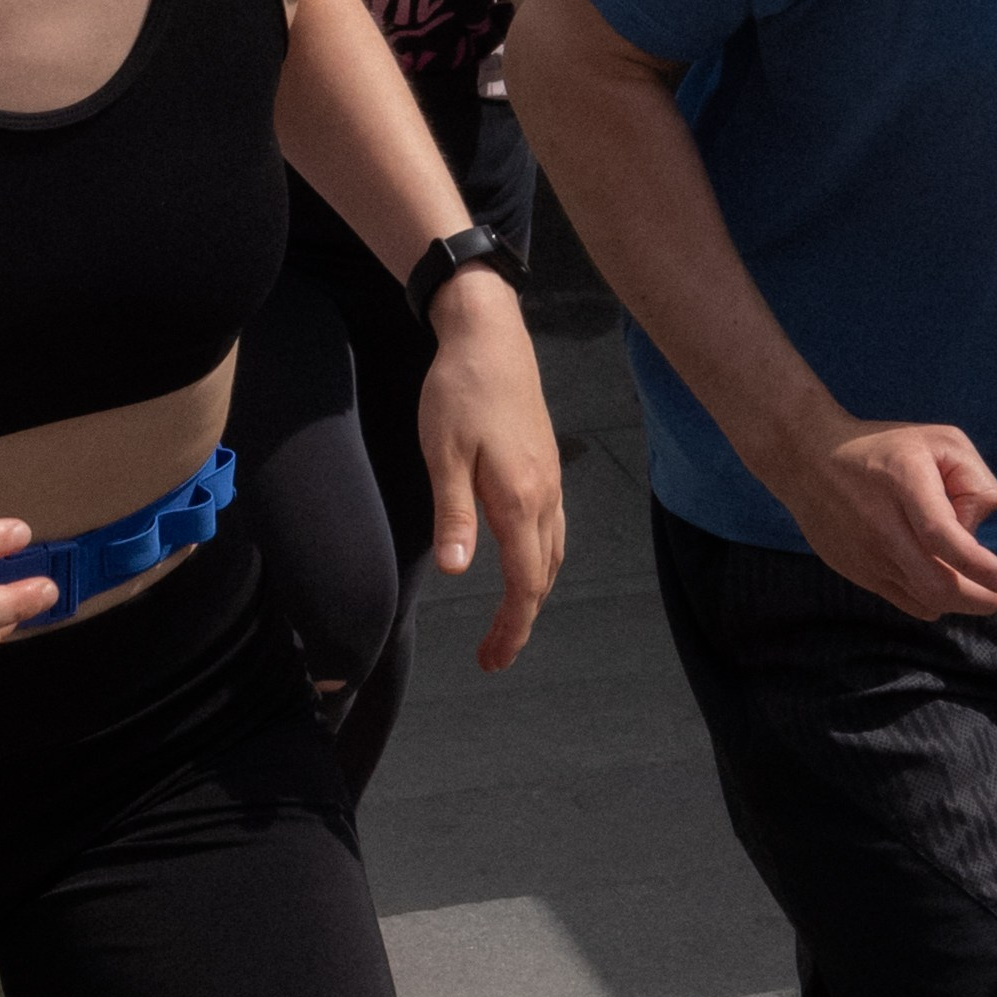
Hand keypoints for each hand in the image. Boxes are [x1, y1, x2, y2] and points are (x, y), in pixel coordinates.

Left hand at [416, 270, 565, 668]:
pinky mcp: (547, 466)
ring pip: (553, 554)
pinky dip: (541, 561)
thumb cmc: (459, 391)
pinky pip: (553, 529)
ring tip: (510, 621)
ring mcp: (551, 480)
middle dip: (522, 621)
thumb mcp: (442, 453)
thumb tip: (457, 572)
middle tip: (494, 655)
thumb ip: (453, 513)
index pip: (524, 584)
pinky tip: (525, 563)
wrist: (490, 337)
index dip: (510, 628)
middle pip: (542, 576)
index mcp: (519, 499)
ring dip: (534, 593)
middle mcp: (545, 496)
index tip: (491, 660)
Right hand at [771, 414, 996, 620]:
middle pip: (937, 585)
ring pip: (923, 600)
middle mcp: (881, 525)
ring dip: (958, 601)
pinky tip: (939, 581)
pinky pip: (903, 601)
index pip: (943, 537)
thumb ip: (974, 482)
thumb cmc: (885, 447)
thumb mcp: (943, 441)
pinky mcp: (854, 571)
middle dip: (980, 600)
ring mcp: (864, 554)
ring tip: (973, 585)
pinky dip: (930, 600)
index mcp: (904, 483)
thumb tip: (976, 532)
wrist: (807, 459)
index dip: (981, 568)